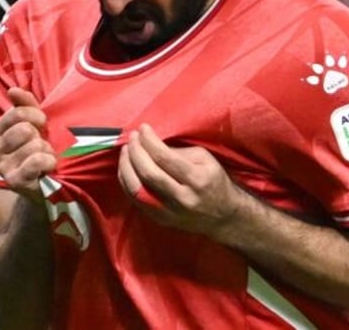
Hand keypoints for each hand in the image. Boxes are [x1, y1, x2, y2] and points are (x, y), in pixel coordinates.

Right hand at [0, 87, 56, 202]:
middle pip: (25, 129)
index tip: (43, 122)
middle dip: (41, 135)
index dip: (35, 115)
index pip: (17, 113)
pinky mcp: (15, 182)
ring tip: (45, 157)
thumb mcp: (33, 124)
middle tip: (42, 144)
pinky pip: (37, 161)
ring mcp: (3, 167)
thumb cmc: (37, 149)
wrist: (42, 185)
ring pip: (34, 145)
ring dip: (46, 150)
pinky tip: (48, 166)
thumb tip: (13, 90)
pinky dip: (48, 161)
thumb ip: (24, 105)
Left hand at [117, 124, 238, 237]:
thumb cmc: (214, 181)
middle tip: (132, 137)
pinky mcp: (160, 219)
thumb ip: (179, 151)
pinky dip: (126, 182)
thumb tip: (152, 144)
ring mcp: (169, 212)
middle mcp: (182, 198)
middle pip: (149, 174)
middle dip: (136, 152)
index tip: (142, 128)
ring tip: (126, 151)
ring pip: (138, 190)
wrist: (223, 216)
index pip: (165, 158)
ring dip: (126, 167)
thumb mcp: (205, 159)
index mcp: (197, 180)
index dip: (150, 142)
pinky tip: (125, 168)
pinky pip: (136, 200)